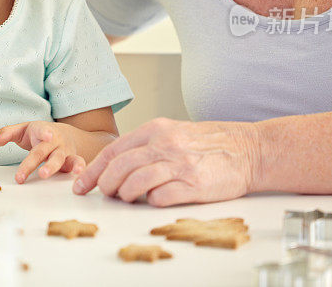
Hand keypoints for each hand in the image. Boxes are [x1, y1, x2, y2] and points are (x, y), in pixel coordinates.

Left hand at [0, 121, 85, 183]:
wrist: (63, 134)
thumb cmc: (38, 134)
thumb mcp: (24, 129)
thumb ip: (8, 133)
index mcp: (43, 131)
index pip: (43, 131)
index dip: (45, 133)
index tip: (47, 136)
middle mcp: (54, 141)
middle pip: (44, 152)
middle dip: (38, 162)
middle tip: (33, 174)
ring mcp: (63, 151)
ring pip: (60, 159)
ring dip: (53, 167)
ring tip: (45, 175)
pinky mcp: (70, 161)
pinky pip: (76, 164)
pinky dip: (79, 169)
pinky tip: (78, 175)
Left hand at [72, 118, 260, 206]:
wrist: (249, 149)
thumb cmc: (210, 143)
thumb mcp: (174, 131)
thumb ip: (147, 144)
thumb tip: (115, 164)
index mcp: (157, 129)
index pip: (114, 150)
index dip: (94, 170)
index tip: (82, 185)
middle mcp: (166, 144)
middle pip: (120, 167)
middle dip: (104, 184)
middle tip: (104, 194)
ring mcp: (180, 164)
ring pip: (136, 182)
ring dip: (125, 194)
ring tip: (127, 198)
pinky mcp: (195, 185)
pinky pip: (161, 197)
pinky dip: (151, 202)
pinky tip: (153, 200)